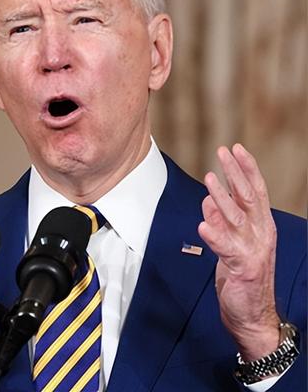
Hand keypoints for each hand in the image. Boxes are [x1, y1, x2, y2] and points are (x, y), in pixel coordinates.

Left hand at [198, 144, 279, 361]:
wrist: (252, 316)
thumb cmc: (243, 276)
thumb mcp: (232, 242)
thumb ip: (222, 221)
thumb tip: (209, 199)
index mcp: (260, 225)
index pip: (255, 190)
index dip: (246, 168)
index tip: (236, 148)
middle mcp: (260, 234)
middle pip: (249, 197)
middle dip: (236, 172)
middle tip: (223, 152)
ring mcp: (253, 250)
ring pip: (237, 218)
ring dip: (222, 197)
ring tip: (210, 178)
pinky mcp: (242, 268)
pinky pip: (226, 248)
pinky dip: (215, 236)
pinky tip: (203, 225)